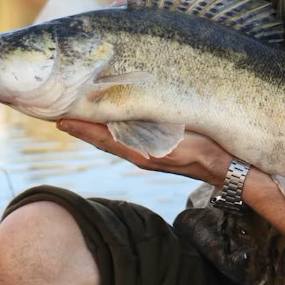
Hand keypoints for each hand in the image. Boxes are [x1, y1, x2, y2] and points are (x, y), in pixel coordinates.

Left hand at [57, 118, 232, 185]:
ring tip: (80, 119)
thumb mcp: (174, 142)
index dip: (82, 128)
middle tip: (61, 116)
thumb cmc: (203, 150)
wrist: (224, 167)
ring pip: (113, 141)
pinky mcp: (157, 152)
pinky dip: (113, 132)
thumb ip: (148, 138)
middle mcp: (139, 154)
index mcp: (140, 152)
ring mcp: (148, 154)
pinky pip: (128, 141)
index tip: (60, 120)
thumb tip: (118, 129)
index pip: (103, 138)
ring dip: (95, 130)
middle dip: (83, 128)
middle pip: (103, 140)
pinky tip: (113, 126)